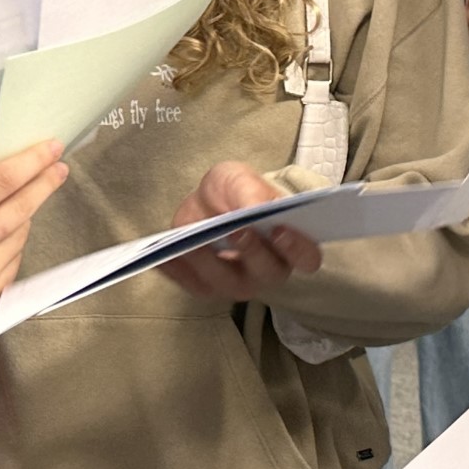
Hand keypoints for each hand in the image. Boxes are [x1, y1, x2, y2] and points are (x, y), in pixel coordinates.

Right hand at [0, 139, 67, 368]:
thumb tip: (9, 180)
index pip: (0, 182)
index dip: (31, 162)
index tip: (51, 148)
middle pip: (20, 207)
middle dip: (44, 183)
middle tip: (59, 165)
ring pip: (21, 234)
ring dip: (23, 216)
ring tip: (6, 213)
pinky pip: (16, 259)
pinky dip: (13, 245)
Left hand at [158, 161, 320, 301]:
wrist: (213, 201)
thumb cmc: (238, 193)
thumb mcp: (243, 181)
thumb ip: (252, 193)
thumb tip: (256, 209)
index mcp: (291, 247)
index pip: (307, 257)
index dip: (297, 247)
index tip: (280, 228)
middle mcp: (268, 272)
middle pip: (266, 272)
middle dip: (252, 252)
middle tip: (238, 230)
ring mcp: (238, 283)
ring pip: (226, 282)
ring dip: (208, 263)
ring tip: (191, 242)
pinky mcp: (207, 287)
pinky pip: (191, 284)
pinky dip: (176, 271)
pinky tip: (162, 255)